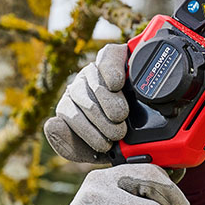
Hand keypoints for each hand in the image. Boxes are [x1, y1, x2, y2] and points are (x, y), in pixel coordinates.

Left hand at [44, 43, 128, 163]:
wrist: (154, 122)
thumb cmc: (119, 138)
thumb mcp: (94, 150)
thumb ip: (68, 145)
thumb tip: (50, 124)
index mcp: (71, 106)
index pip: (67, 112)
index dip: (86, 131)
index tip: (106, 146)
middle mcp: (80, 86)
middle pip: (79, 97)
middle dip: (100, 121)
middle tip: (118, 134)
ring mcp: (95, 70)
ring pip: (93, 81)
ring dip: (109, 103)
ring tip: (121, 116)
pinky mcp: (112, 54)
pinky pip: (106, 58)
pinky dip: (110, 71)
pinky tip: (116, 84)